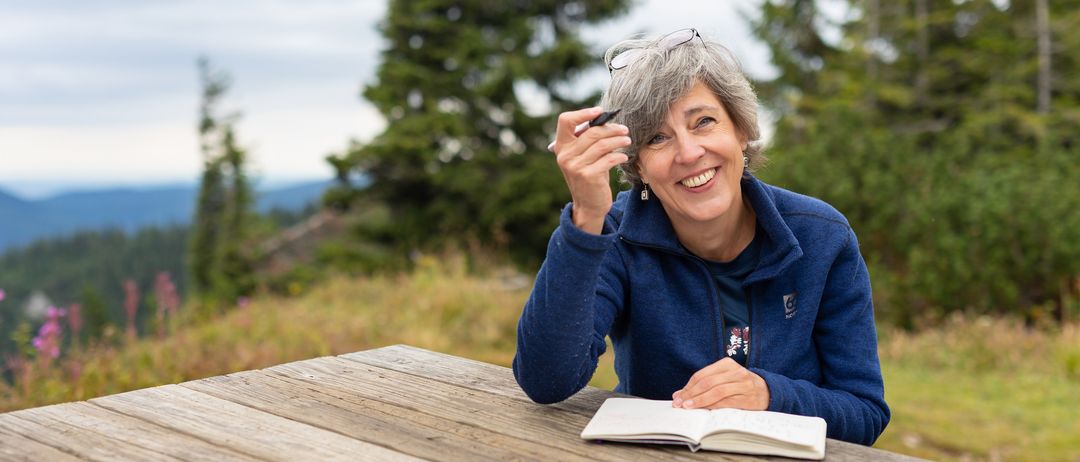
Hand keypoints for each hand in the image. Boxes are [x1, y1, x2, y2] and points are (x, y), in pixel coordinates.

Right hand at [549, 107, 631, 233]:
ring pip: (602, 145)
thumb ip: (587, 139)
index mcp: (561, 146)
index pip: (565, 120)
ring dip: (618, 141)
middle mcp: (565, 155)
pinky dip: (619, 156)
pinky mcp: (587, 176)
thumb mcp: (583, 156)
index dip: (583, 113)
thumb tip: (605, 119)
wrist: (588, 205)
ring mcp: (575, 166)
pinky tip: (624, 157)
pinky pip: (608, 159)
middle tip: (624, 130)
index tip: (600, 111)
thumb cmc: (589, 175)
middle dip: (611, 129)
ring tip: (627, 141)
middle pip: (591, 132)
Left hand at [672, 358, 769, 410]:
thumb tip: (679, 394)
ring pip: (716, 392)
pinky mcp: (748, 398)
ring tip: (688, 407)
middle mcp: (736, 372)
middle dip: (691, 394)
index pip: (702, 375)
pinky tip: (704, 410)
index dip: (688, 386)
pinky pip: (726, 402)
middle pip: (707, 383)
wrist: (767, 391)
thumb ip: (703, 384)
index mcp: (727, 363)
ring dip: (700, 400)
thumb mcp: (724, 379)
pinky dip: (712, 406)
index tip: (677, 396)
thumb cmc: (739, 385)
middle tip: (679, 403)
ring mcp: (743, 385)